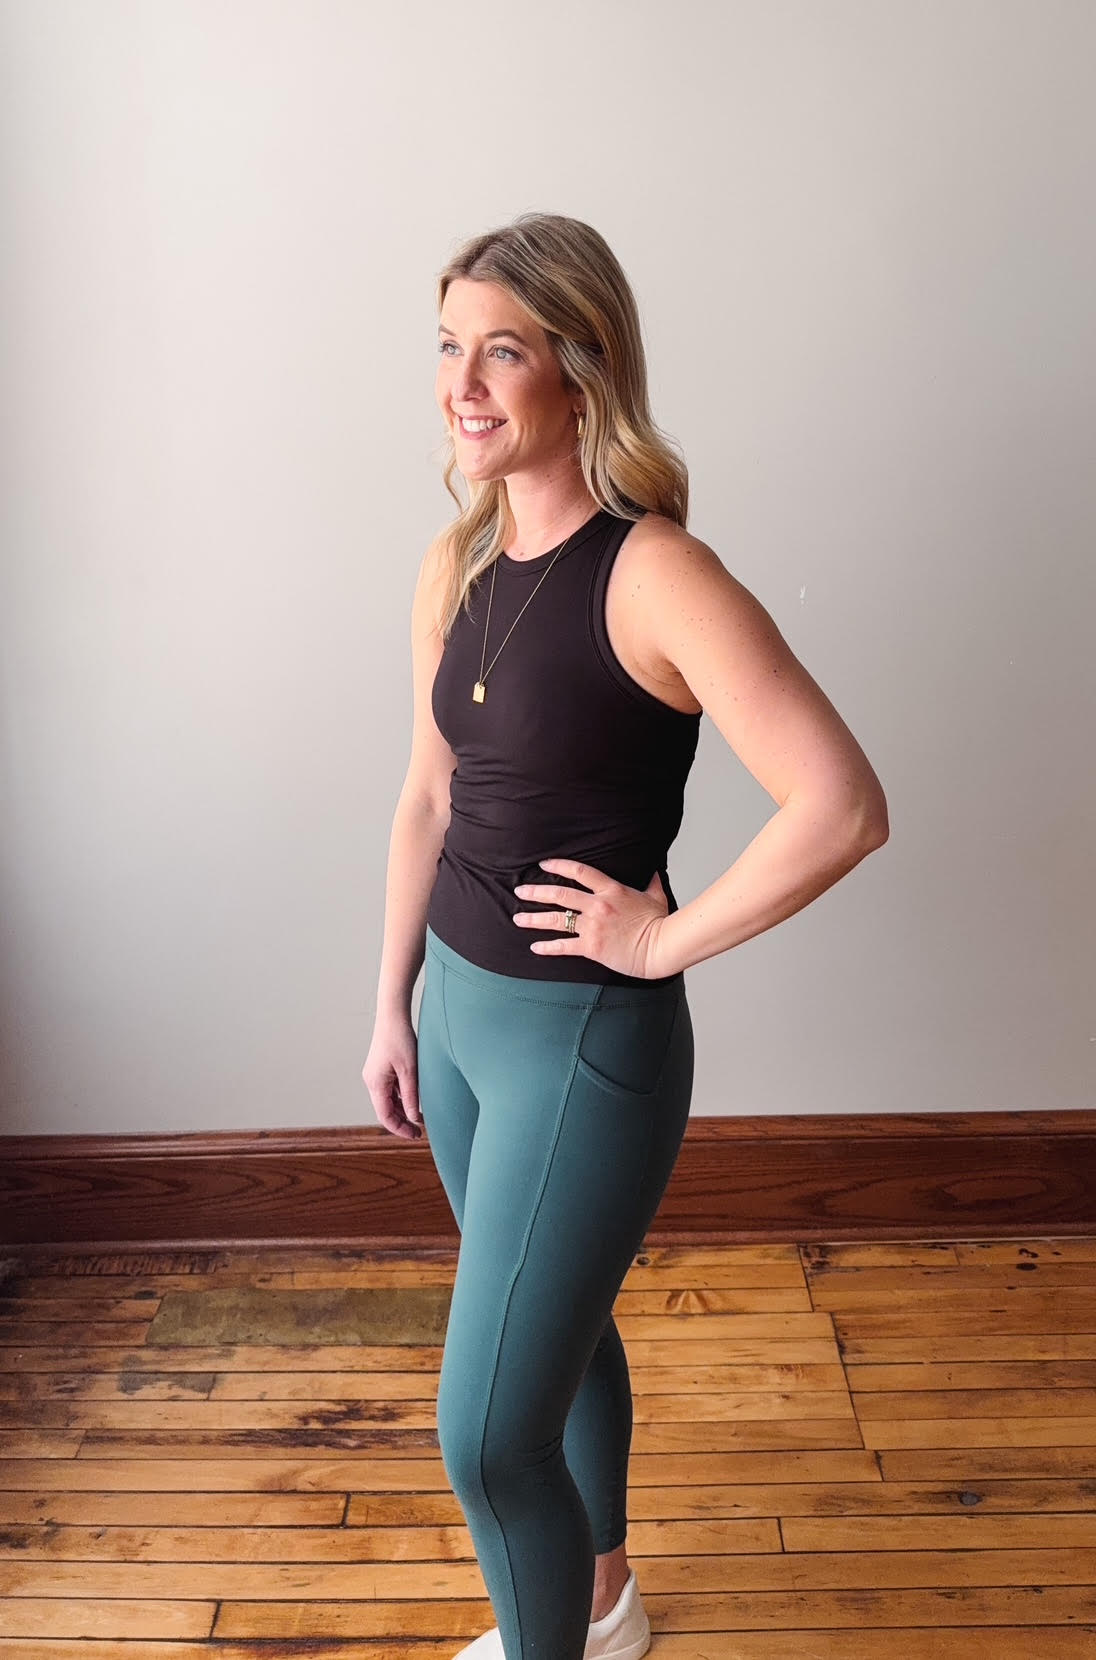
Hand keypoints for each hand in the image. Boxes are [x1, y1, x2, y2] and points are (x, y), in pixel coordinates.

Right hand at [362, 1012, 423, 1140]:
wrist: (393, 1016)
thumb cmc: (401, 1039)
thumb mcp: (410, 1071)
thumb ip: (412, 1096)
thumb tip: (414, 1118)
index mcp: (376, 1083)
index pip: (385, 1116)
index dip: (400, 1129)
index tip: (416, 1135)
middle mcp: (371, 1081)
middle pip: (385, 1110)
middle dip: (402, 1122)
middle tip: (420, 1131)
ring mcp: (375, 1075)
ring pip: (388, 1101)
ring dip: (402, 1110)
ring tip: (421, 1118)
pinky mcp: (381, 1069)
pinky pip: (390, 1090)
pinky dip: (401, 1098)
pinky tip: (415, 1100)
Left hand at [512, 858, 670, 979]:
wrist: (660, 946)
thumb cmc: (659, 922)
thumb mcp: (656, 896)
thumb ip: (651, 882)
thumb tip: (653, 870)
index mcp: (611, 890)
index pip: (579, 872)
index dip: (559, 866)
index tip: (544, 864)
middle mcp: (597, 906)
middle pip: (559, 894)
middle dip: (536, 892)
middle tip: (520, 890)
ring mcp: (592, 927)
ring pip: (556, 919)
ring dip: (534, 918)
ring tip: (517, 918)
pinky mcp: (591, 947)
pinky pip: (564, 946)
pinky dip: (547, 947)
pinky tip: (535, 947)